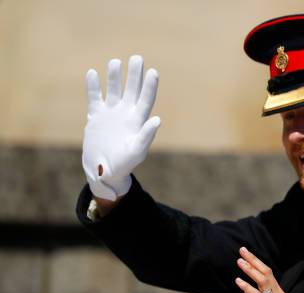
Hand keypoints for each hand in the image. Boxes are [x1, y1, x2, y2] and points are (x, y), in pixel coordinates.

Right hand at [82, 55, 159, 200]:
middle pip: (131, 90)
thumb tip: (157, 119)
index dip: (149, 86)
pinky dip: (94, 87)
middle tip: (137, 58)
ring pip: (113, 91)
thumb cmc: (123, 165)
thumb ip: (146, 136)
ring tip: (115, 62)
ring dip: (115, 77)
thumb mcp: (136, 152)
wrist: (103, 171)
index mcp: (138, 122)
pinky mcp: (96, 117)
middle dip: (134, 75)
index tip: (153, 71)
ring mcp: (111, 114)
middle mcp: (126, 114)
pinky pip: (95, 98)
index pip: (145, 99)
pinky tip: (93, 73)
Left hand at [235, 247, 298, 292]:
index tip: (248, 255)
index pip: (270, 274)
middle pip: (266, 272)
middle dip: (254, 260)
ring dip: (250, 269)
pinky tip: (238, 281)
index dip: (258, 263)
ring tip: (239, 261)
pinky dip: (247, 287)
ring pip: (262, 280)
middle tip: (242, 250)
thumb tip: (249, 290)